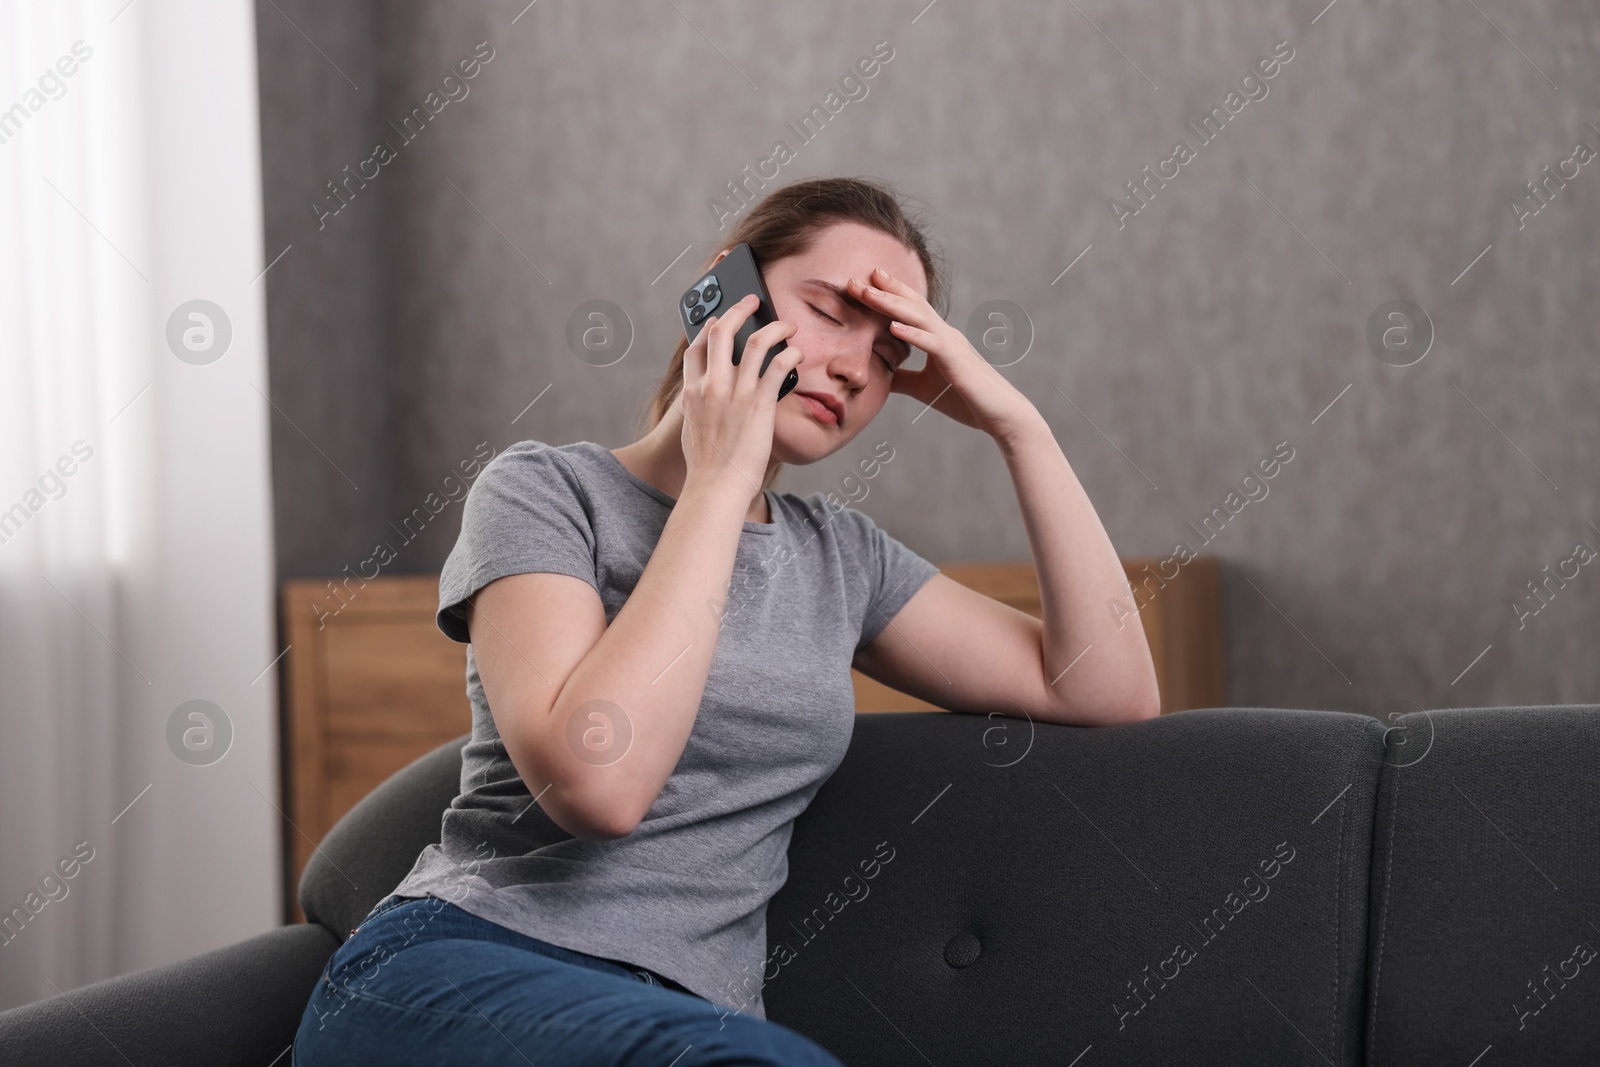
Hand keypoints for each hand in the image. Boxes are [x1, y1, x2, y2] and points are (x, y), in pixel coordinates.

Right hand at [678, 293, 803, 499]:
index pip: (696, 346)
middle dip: (739, 309)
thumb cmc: (708, 466)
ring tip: (787, 324)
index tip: (720, 319)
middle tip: (753, 300)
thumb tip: (709, 399)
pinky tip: (797, 353)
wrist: (716, 486)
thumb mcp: (693, 429)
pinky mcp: (759, 403)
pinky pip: (778, 365)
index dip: (708, 326)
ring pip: (756, 341)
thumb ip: (699, 408)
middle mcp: (712, 386)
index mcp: (692, 392)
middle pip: (722, 331)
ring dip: (775, 326)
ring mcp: (735, 393)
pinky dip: (790, 352)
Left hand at [846, 267, 1037, 440]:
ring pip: (919, 317)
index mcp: (938, 338)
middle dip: (884, 290)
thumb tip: (881, 375)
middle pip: (911, 305)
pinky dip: (912, 334)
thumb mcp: (924, 388)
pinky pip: (933, 344)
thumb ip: (903, 378)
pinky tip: (893, 327)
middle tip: (854, 278)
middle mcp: (946, 335)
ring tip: (867, 293)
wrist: (1001, 416)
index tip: (862, 282)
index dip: (888, 294)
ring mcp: (953, 346)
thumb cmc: (967, 400)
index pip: (910, 310)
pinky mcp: (957, 363)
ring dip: (892, 304)